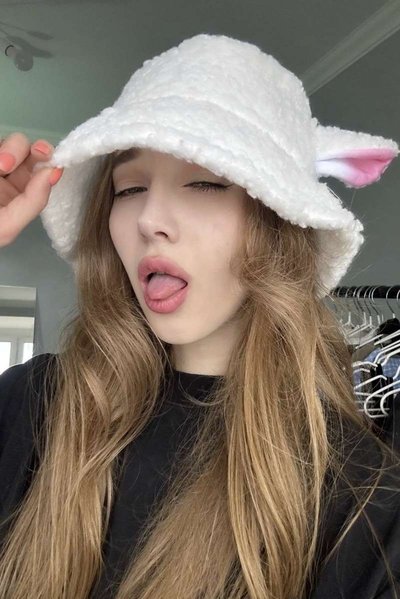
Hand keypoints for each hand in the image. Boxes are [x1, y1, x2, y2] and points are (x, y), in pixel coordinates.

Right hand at [0, 132, 62, 246]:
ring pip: (9, 144)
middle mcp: (6, 177)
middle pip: (26, 152)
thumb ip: (33, 202)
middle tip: (18, 160)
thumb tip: (54, 173)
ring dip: (10, 150)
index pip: (40, 173)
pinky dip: (0, 149)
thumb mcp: (6, 227)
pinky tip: (0, 163)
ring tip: (1, 165)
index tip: (52, 163)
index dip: (48, 164)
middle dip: (26, 151)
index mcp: (18, 196)